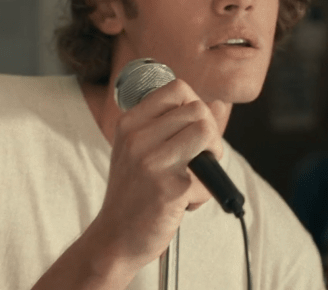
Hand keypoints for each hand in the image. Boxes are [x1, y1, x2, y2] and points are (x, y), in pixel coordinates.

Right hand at [92, 79, 223, 270]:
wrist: (114, 237)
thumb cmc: (132, 192)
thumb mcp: (137, 150)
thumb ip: (168, 126)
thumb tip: (214, 105)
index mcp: (130, 124)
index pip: (177, 89)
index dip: (195, 107)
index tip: (192, 130)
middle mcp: (138, 138)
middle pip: (198, 110)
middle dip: (209, 135)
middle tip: (199, 160)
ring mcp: (152, 162)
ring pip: (207, 133)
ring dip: (212, 158)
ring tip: (195, 178)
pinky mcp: (170, 188)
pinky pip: (209, 177)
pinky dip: (203, 193)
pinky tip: (183, 204)